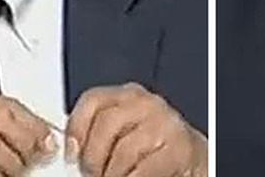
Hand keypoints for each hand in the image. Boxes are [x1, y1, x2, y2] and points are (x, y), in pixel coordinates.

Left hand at [66, 82, 206, 176]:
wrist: (193, 162)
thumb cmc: (153, 150)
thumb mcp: (124, 133)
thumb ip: (100, 134)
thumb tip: (71, 150)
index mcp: (128, 96)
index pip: (92, 100)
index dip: (76, 128)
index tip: (70, 153)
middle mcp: (147, 104)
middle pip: (106, 124)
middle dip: (93, 158)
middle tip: (91, 174)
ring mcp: (165, 124)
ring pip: (123, 151)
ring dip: (112, 174)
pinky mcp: (179, 148)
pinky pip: (143, 171)